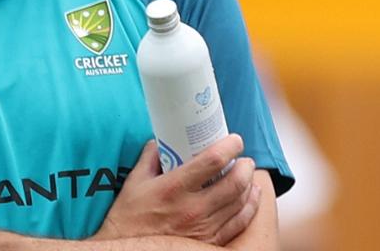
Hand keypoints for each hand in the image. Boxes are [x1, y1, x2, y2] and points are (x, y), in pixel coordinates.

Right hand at [93, 135, 259, 245]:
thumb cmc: (129, 217)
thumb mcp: (135, 183)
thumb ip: (150, 158)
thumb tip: (160, 141)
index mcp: (174, 188)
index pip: (212, 161)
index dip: (230, 146)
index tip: (234, 140)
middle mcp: (193, 209)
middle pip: (235, 182)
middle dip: (246, 166)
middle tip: (244, 159)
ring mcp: (204, 228)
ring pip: (241, 202)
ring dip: (250, 184)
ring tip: (247, 175)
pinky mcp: (210, 242)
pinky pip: (239, 223)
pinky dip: (249, 207)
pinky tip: (250, 197)